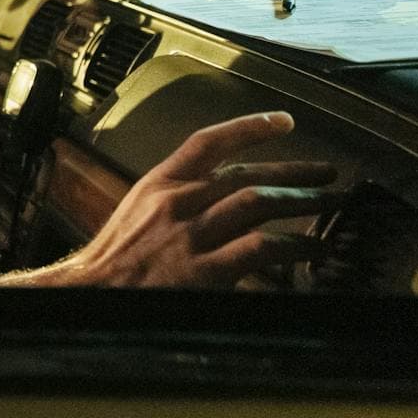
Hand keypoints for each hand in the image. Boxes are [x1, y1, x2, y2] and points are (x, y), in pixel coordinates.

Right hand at [63, 112, 336, 287]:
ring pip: (258, 201)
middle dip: (293, 169)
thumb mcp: (136, 215)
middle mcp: (176, 202)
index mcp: (157, 185)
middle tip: (325, 172)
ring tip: (331, 202)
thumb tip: (214, 199)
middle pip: (245, 173)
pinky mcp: (204, 269)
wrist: (87, 295)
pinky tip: (313, 249)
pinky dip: (294, 245)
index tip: (282, 121)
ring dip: (302, 200)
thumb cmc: (111, 262)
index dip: (248, 127)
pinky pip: (261, 248)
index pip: (207, 142)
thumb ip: (174, 202)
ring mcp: (191, 235)